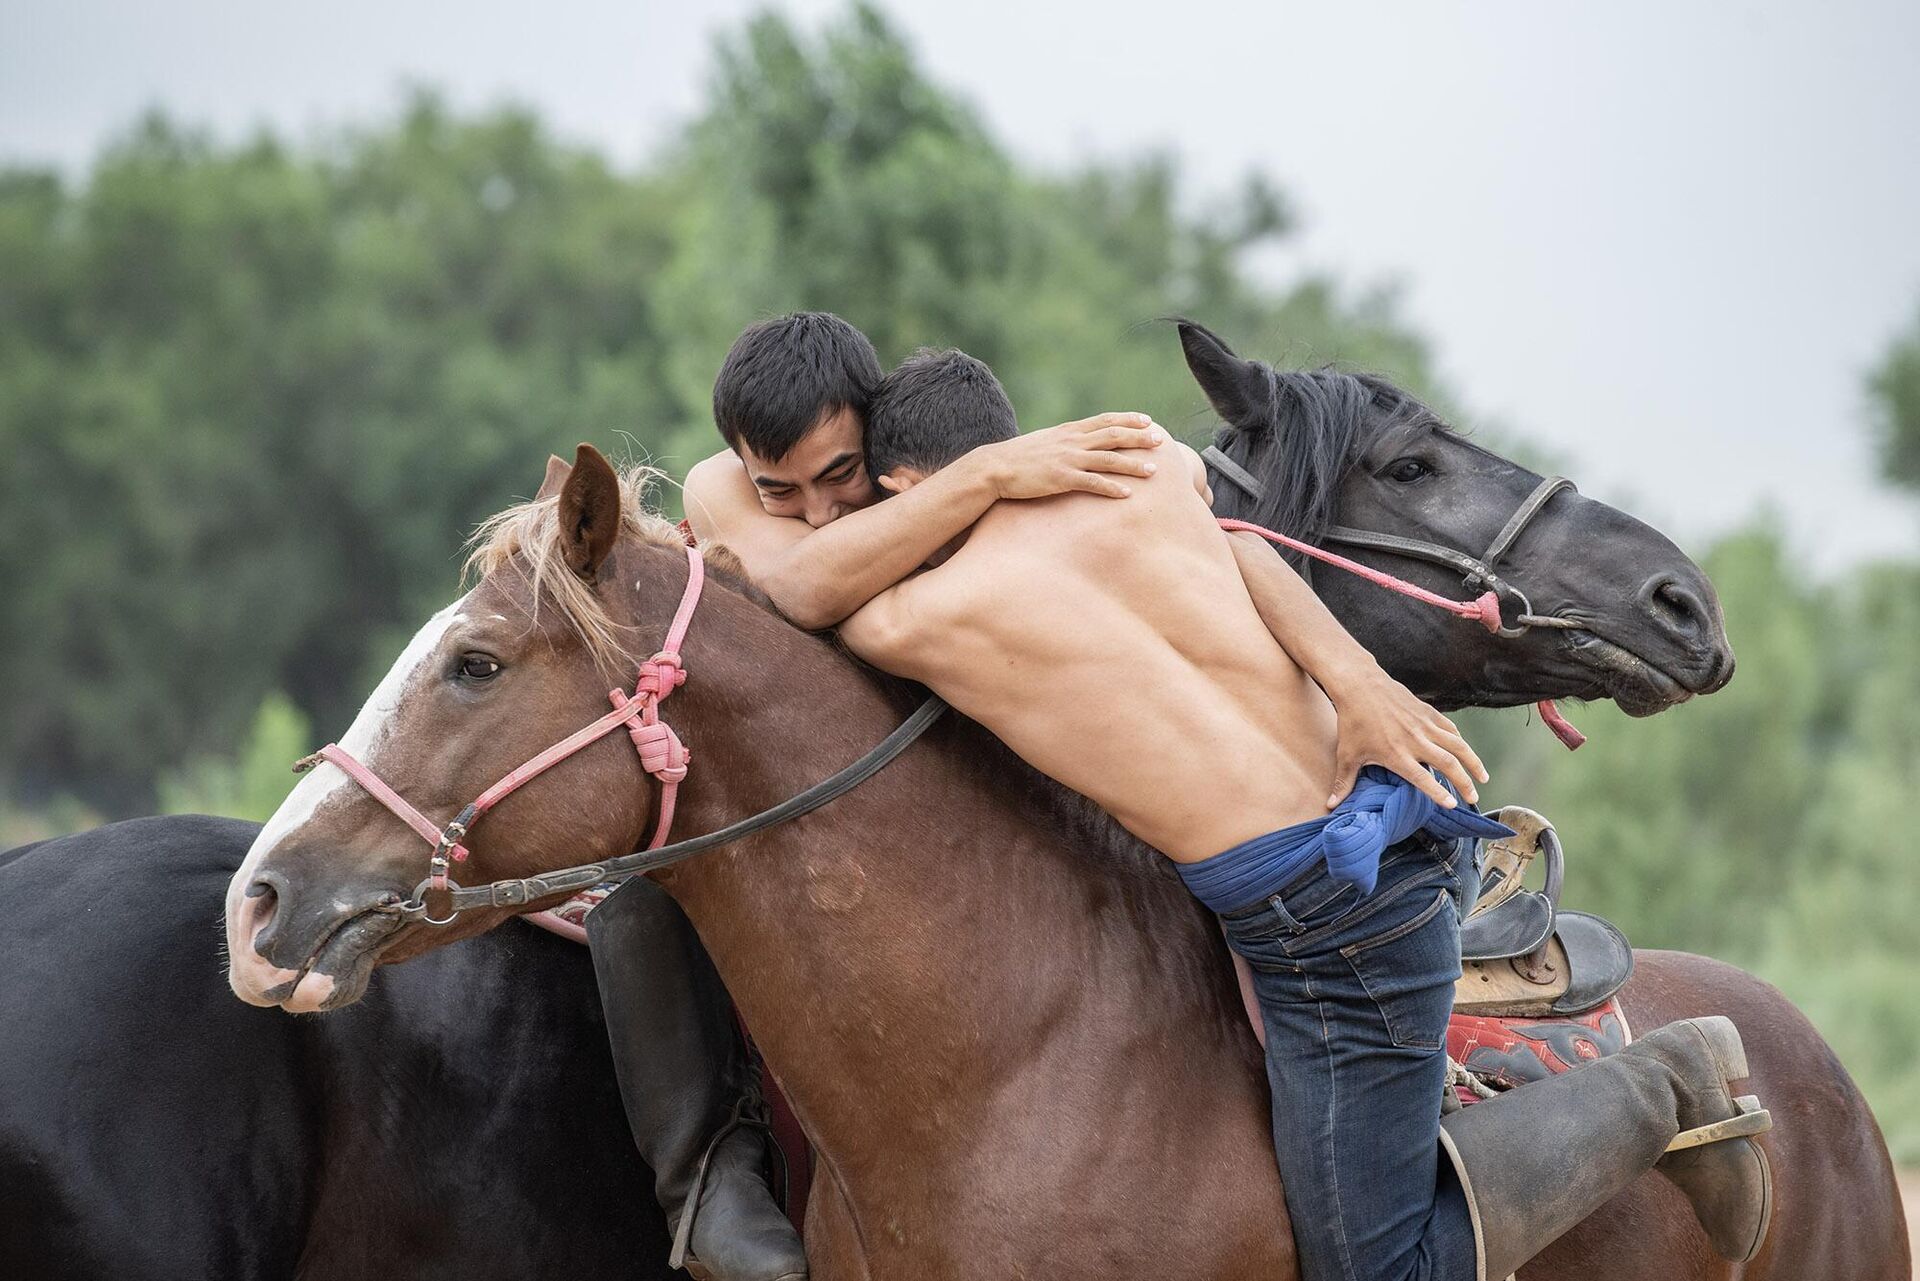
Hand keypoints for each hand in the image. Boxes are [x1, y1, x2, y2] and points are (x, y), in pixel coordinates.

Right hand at [982, 412, 1165, 500]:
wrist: (994, 467)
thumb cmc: (1018, 458)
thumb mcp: (1045, 441)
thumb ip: (1064, 441)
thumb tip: (1078, 444)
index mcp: (1069, 430)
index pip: (1105, 420)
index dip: (1128, 419)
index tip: (1147, 420)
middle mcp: (1072, 441)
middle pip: (1114, 435)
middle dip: (1139, 438)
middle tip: (1160, 441)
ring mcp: (1068, 459)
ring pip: (1109, 459)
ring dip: (1133, 464)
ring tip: (1153, 471)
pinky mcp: (1061, 479)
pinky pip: (1092, 483)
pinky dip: (1112, 487)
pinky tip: (1127, 494)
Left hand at [1326, 672, 1487, 809]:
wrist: (1360, 685)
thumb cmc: (1352, 722)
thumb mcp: (1347, 755)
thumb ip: (1344, 782)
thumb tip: (1330, 806)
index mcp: (1396, 755)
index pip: (1423, 779)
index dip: (1438, 793)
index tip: (1452, 805)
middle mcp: (1415, 741)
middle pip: (1448, 765)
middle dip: (1464, 784)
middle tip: (1473, 799)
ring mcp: (1424, 725)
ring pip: (1457, 746)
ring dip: (1473, 763)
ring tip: (1483, 779)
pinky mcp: (1428, 712)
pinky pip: (1450, 729)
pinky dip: (1460, 741)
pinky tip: (1466, 752)